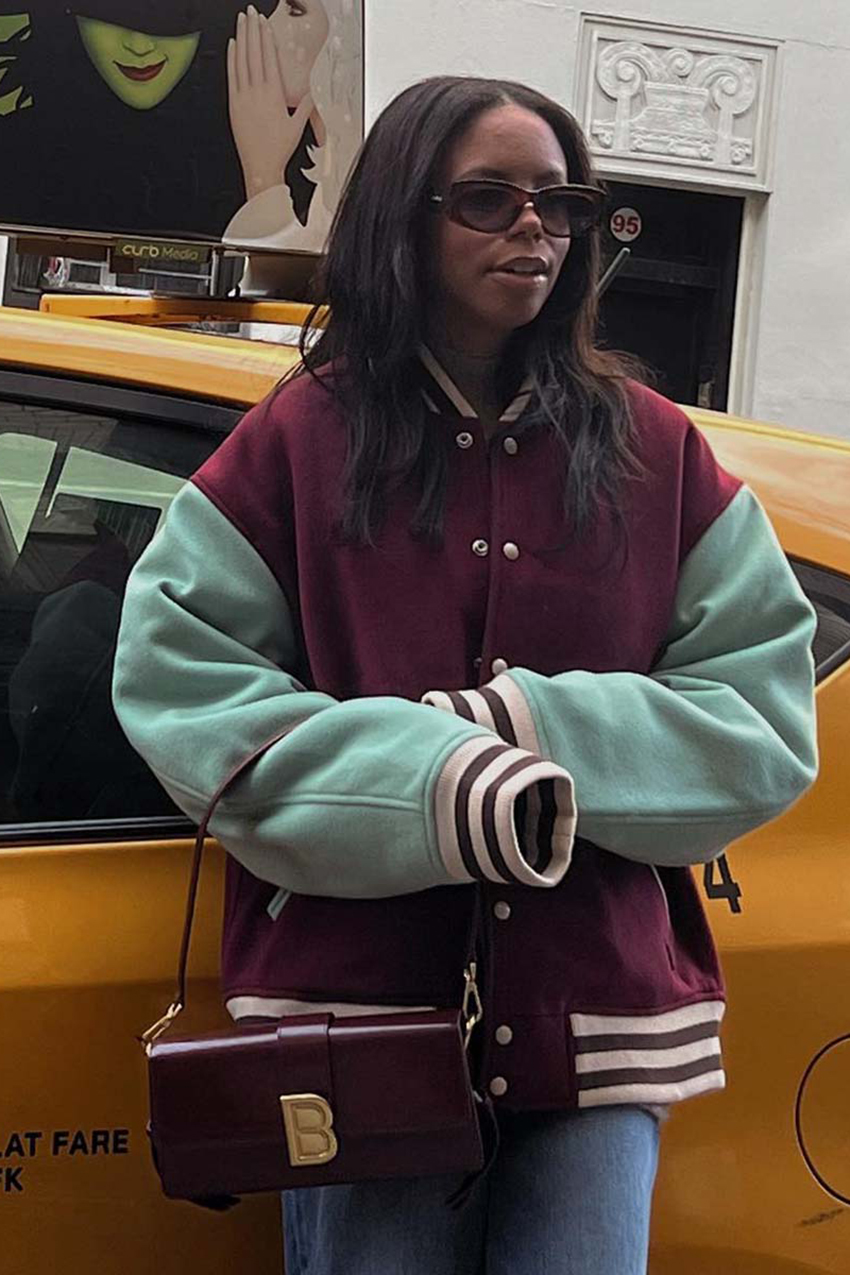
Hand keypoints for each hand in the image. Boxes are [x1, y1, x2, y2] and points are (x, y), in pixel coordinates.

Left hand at [227, 6, 314, 199]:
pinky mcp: (233, 104)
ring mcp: (243, 97)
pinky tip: (232, 45)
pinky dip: (231, 58)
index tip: (265, 23)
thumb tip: (312, 92)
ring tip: (241, 22)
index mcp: (274, 94)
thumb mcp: (297, 126)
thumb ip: (305, 106)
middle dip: (252, 30)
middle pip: (254, 53)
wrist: (261, 167)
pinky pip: (232, 75)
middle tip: (251, 13)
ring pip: (241, 60)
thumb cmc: (279, 149)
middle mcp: (257, 92)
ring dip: (241, 38)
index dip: (266, 38)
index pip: (269, 58)